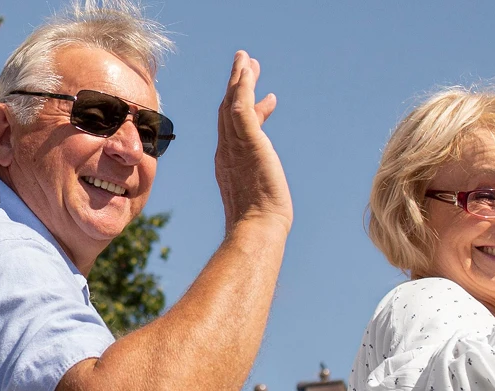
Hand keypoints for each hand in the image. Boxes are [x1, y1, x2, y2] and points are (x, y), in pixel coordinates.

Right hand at [214, 51, 291, 229]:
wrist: (255, 228)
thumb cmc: (259, 223)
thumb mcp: (260, 196)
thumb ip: (260, 186)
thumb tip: (268, 198)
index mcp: (226, 162)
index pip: (232, 127)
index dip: (242, 107)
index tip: (260, 95)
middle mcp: (225, 150)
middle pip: (227, 109)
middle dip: (236, 85)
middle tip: (247, 64)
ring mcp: (234, 145)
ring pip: (232, 103)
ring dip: (239, 78)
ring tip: (247, 58)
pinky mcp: (248, 141)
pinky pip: (241, 107)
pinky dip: (242, 86)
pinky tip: (246, 70)